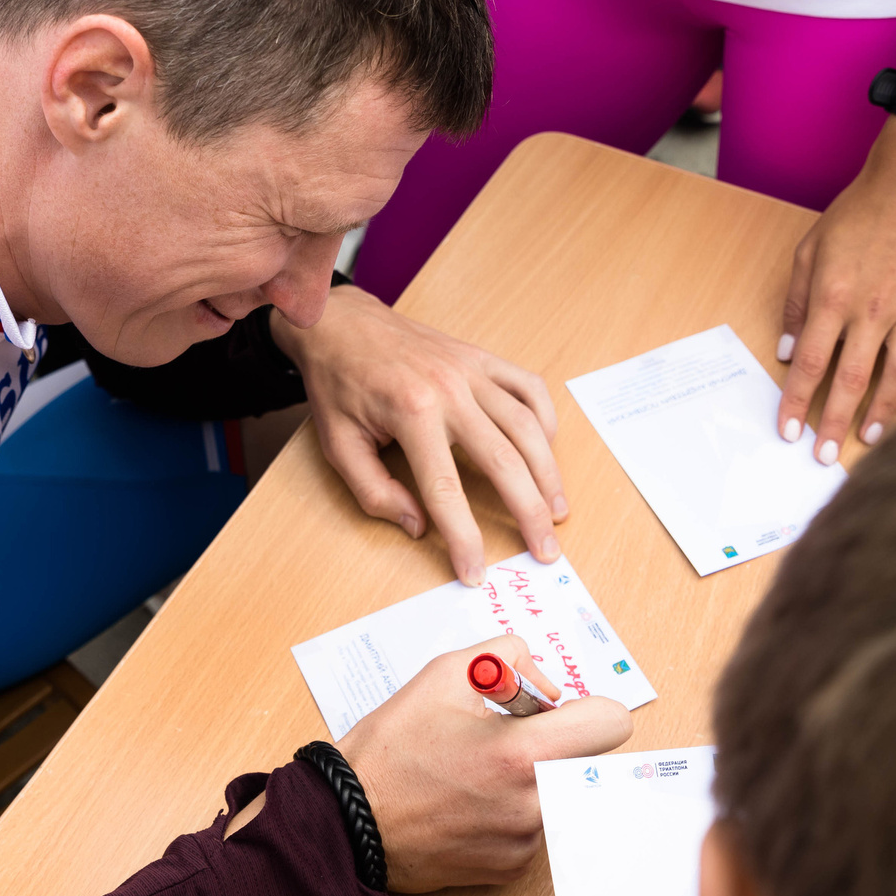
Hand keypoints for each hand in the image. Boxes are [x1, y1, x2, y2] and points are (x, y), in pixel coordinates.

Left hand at [275, 284, 567, 584]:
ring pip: (527, 427)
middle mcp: (449, 390)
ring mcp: (471, 370)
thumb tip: (419, 527)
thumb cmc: (338, 386)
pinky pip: (529, 387)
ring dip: (548, 474)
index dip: (464, 537)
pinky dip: (545, 420)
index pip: (445, 490)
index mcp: (410, 414)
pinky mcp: (482, 358)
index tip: (477, 572)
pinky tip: (545, 451)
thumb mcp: (338, 446)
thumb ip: (375, 492)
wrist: (340, 323)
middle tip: (546, 551)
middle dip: (529, 512)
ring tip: (557, 511)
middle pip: (504, 461)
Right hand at [338, 636, 631, 892]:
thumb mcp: (443, 675)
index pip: (612, 725)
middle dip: (557, 741)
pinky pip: (535, 826)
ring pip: (559, 793)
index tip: (556, 711)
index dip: (587, 707)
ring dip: (534, 777)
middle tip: (508, 735)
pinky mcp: (510, 869)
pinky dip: (514, 809)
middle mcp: (534, 806)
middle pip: (586, 760)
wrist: (348, 822)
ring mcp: (524, 843)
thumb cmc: (391, 750)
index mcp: (522, 755)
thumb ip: (508, 657)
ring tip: (477, 770)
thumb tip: (544, 683)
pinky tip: (470, 801)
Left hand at [777, 145, 895, 460]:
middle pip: (851, 380)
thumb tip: (790, 351)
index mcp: (835, 296)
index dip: (797, 402)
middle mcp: (873, 310)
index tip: (787, 431)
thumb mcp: (810, 250)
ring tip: (867, 443)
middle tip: (823, 458)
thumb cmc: (858, 212)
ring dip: (881, 413)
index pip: (812, 364)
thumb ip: (798, 303)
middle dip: (835, 424)